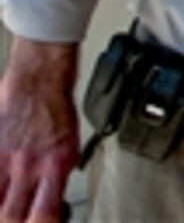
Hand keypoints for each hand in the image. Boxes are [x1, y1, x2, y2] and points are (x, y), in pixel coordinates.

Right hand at [0, 38, 80, 222]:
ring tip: (7, 206)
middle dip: (14, 222)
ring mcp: (7, 160)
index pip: (46, 215)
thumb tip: (50, 201)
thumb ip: (57, 176)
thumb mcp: (71, 146)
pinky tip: (0, 189)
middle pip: (12, 217)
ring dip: (2, 208)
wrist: (39, 81)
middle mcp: (30, 166)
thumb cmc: (56, 110)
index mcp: (56, 166)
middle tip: (17, 218)